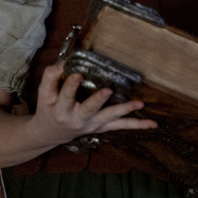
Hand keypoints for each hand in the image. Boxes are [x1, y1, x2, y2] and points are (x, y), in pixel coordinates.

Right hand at [27, 64, 153, 147]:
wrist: (51, 133)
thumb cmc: (49, 109)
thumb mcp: (44, 94)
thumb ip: (51, 78)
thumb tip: (63, 63)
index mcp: (61, 110)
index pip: (65, 96)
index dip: (70, 85)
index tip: (77, 74)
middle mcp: (78, 120)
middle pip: (89, 109)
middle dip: (98, 100)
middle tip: (107, 91)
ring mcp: (92, 125)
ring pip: (110, 118)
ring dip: (124, 111)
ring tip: (138, 104)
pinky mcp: (102, 127)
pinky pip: (121, 126)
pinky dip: (137, 125)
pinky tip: (152, 124)